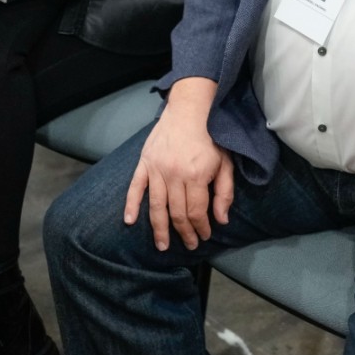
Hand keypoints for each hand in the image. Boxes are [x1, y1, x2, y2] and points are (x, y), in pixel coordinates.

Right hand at [124, 78, 232, 251]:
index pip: (196, 211)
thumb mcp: (226, 163)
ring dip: (159, 229)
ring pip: (156, 206)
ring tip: (162, 245)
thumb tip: (221, 220)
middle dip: (184, 232)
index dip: (201, 227)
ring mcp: (157, 169)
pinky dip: (131, 204)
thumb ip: (224, 192)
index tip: (205, 236)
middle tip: (189, 245)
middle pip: (177, 212)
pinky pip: (135, 187)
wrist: (190, 110)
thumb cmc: (211, 137)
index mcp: (196, 175)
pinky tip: (129, 220)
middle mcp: (174, 175)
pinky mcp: (144, 162)